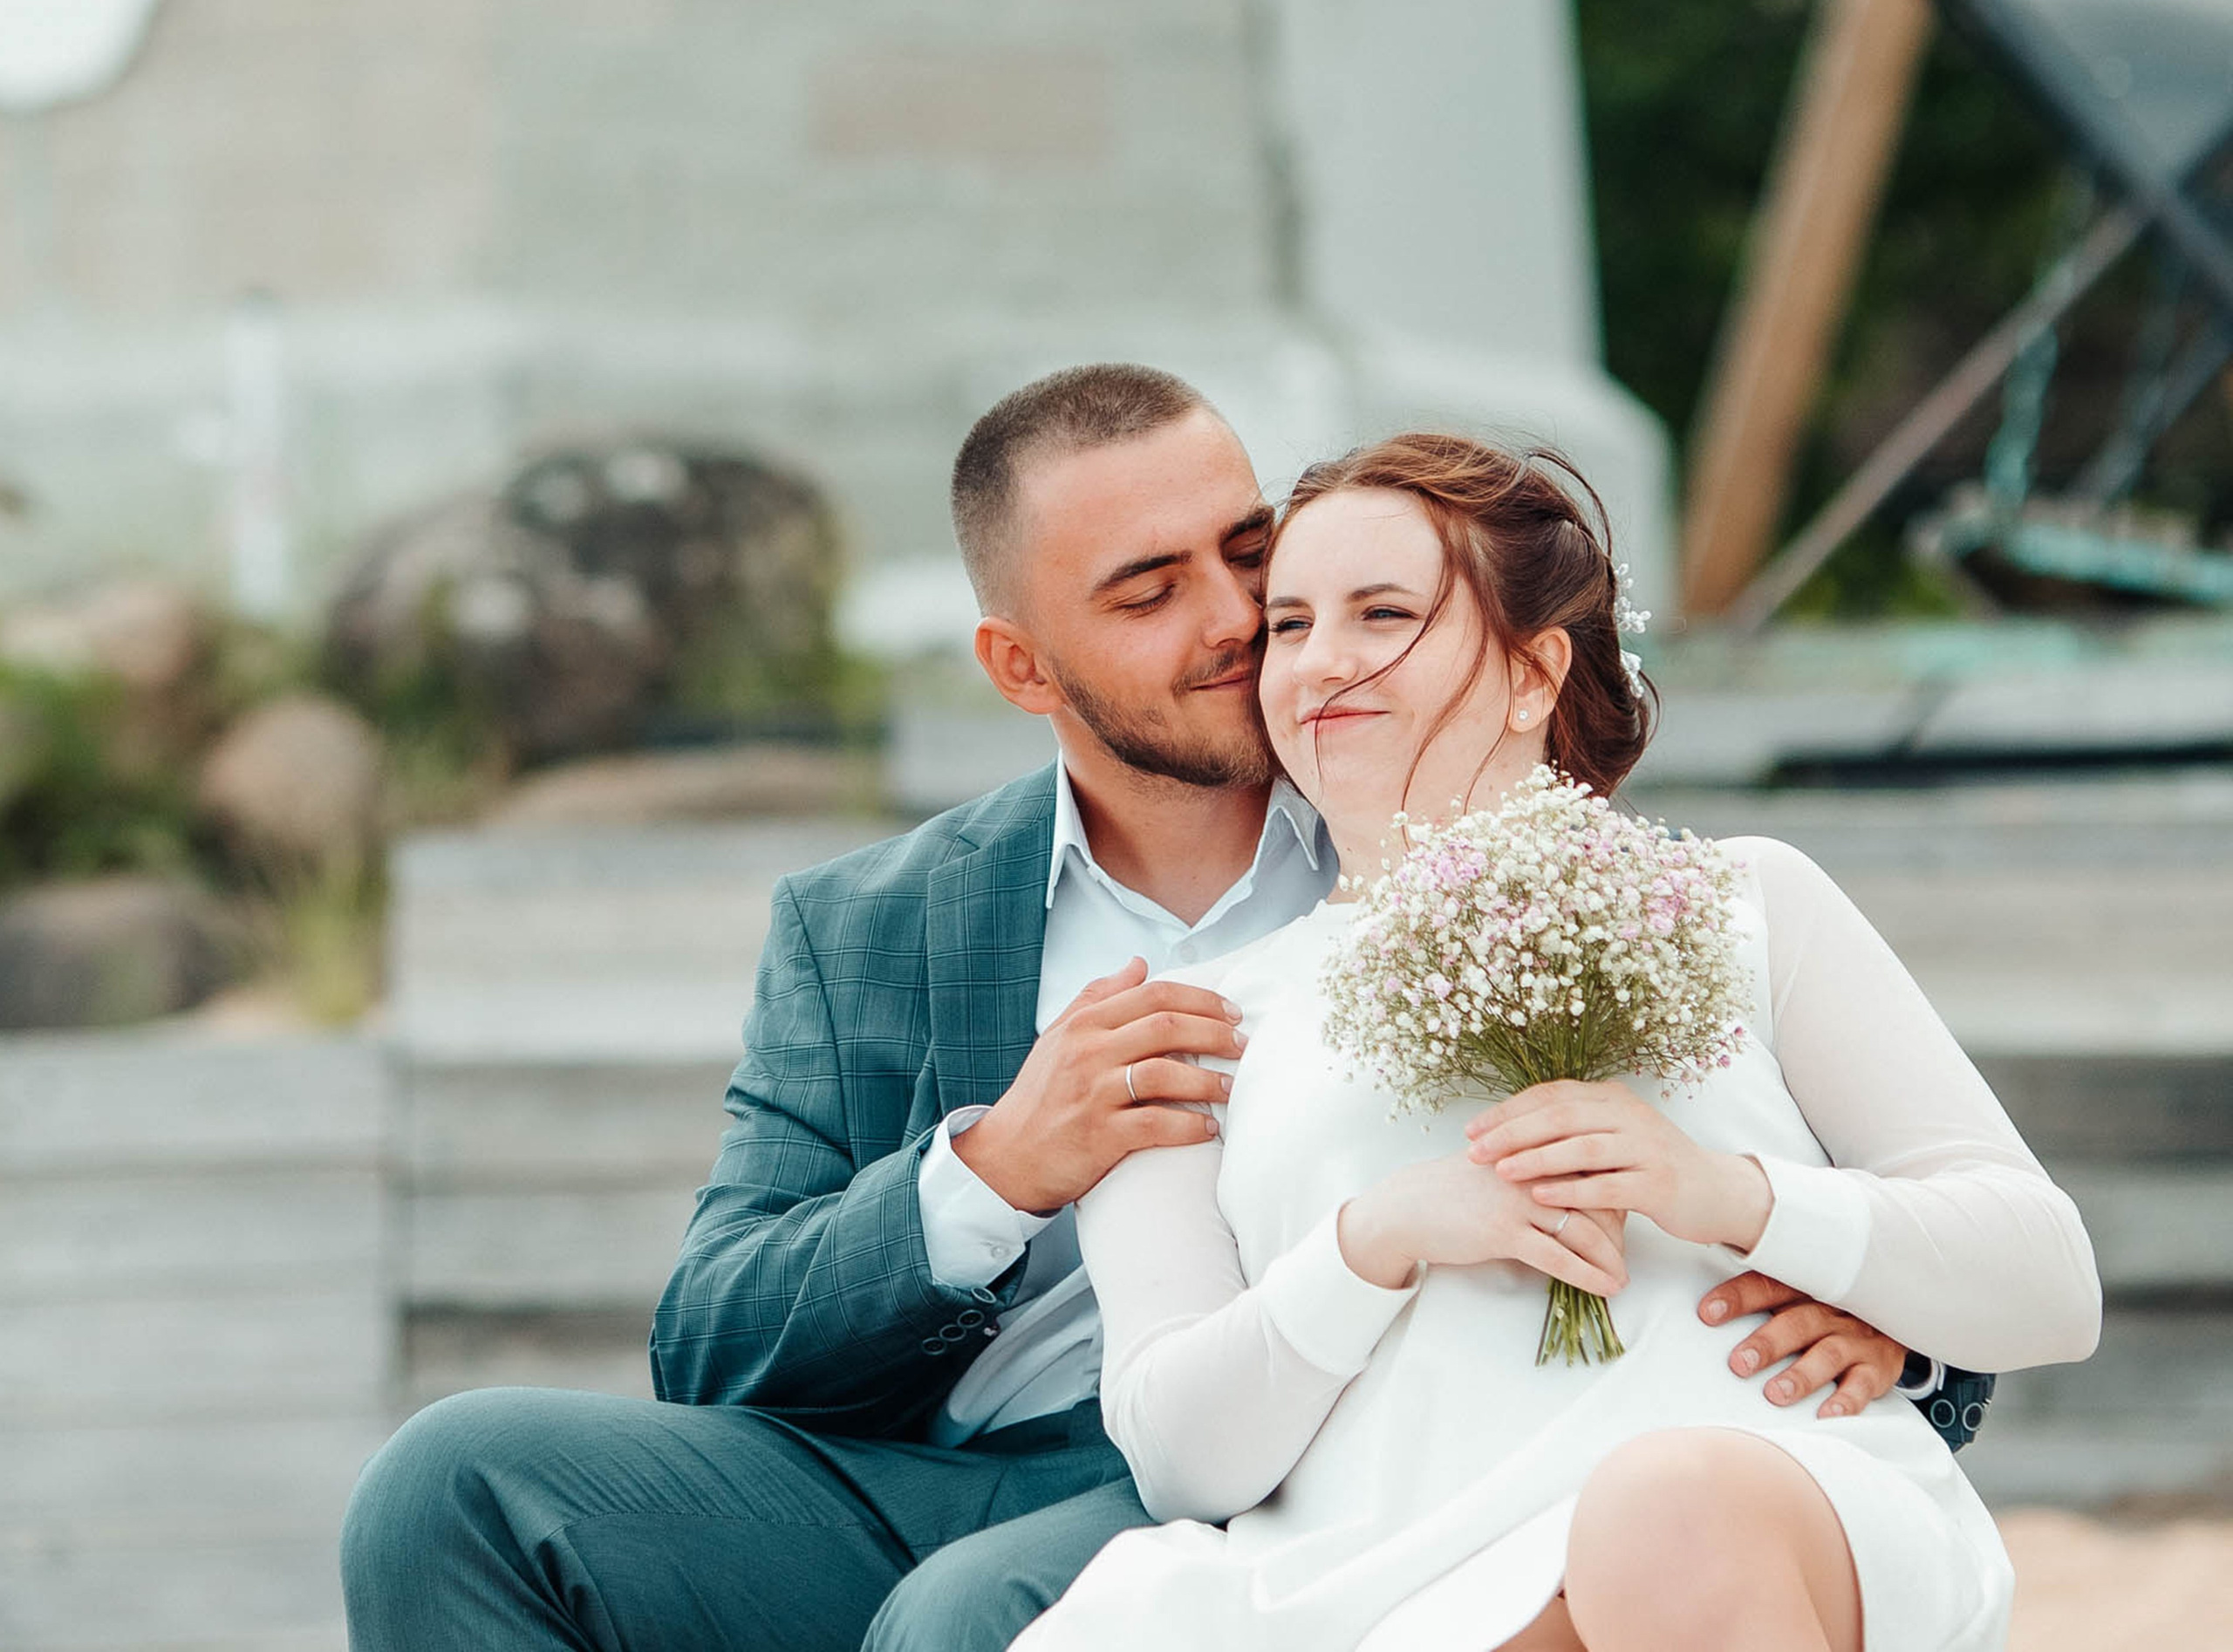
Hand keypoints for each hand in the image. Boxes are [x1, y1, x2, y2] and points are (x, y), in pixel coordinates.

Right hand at [953, 958, 1243, 1213]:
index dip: (1201, 1000)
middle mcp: (1088, 1053)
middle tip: (1243, 1046)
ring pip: (1164, 1073)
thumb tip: (1139, 964)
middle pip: (1166, 1027)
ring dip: (1208, 1080)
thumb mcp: (1059, 1036)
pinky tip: (1208, 1128)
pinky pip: (1156, 1124)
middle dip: (1215, 1033)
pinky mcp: (1099, 1136)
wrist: (1006, 1157)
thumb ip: (1098, 996)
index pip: (1154, 995)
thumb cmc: (1039, 1096)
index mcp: (1084, 1024)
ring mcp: (1093, 1094)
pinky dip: (1188, 1125)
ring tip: (1231, 1088)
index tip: (1232, 1012)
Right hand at [1337, 1149, 1628, 1295]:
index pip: (1591, 1167)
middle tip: (1627, 1255)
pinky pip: (1558, 1256)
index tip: (1624, 1219)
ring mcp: (1518, 1199)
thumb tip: (1571, 1187)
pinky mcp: (1504, 1231)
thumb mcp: (1497, 1168)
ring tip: (1623, 1277)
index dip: (1613, 1195)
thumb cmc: (1452, 1190)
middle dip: (1620, 1231)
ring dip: (1611, 1258)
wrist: (1408, 1207)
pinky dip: (1588, 1275)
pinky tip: (1606, 1287)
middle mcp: (1531, 1169)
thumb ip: (1532, 1169)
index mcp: (1531, 1148)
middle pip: (1597, 1197)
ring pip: (1585, 1229)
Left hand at [1464, 1080, 1773, 1250]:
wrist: (1716, 1192)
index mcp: (1613, 1098)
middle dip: (1512, 1133)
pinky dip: (1571, 1190)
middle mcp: (1629, 1115)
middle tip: (1475, 1151)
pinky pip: (1608, 1185)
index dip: (1508, 1110)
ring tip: (1500, 1172)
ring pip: (1582, 1147)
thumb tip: (1511, 1130)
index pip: (1551, 1094)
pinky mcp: (1659, 1183)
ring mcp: (1647, 1147)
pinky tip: (1541, 1197)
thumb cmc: (1651, 1166)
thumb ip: (1574, 1128)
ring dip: (1536, 1159)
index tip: (1473, 1130)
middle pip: (1560, 1115)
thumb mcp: (1614, 1136)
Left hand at [1700, 1272, 1907, 1418]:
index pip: (1768, 1285)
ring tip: (1775, 1395)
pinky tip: (1826, 1414)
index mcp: (1805, 1286)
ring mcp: (1857, 1338)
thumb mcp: (1799, 1292)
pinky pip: (1863, 1385)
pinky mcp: (1878, 1367)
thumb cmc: (1827, 1308)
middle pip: (1797, 1322)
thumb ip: (1759, 1294)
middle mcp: (1832, 1309)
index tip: (1706, 1314)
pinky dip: (1846, 1401)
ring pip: (1827, 1354)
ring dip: (1801, 1375)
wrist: (1894, 1315)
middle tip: (1738, 1364)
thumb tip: (1701, 1304)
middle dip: (1767, 1343)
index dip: (1738, 1298)